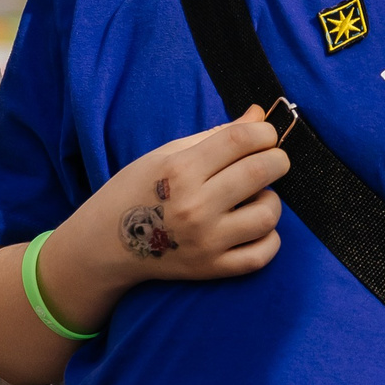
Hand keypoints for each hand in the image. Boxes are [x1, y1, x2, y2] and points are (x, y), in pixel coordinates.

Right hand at [42, 110, 290, 330]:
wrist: (107, 244)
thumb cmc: (136, 190)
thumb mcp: (166, 154)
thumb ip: (216, 135)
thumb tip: (259, 115)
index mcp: (180, 170)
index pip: (240, 140)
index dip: (264, 133)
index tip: (267, 135)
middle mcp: (195, 206)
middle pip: (260, 172)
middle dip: (278, 160)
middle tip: (273, 160)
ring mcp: (205, 241)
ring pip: (267, 214)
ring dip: (271, 200)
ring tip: (256, 197)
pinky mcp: (211, 269)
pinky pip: (261, 255)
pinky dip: (269, 239)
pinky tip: (255, 227)